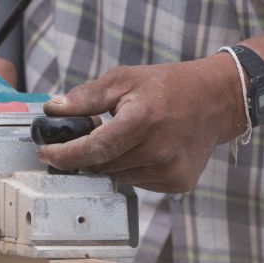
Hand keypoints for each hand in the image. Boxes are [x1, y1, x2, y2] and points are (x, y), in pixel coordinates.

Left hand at [37, 55, 245, 192]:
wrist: (217, 100)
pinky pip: (138, 183)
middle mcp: (158, 151)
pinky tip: (146, 149)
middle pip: (103, 165)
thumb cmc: (167, 86)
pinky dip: (131, 169)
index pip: (94, 148)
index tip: (45, 155)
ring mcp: (170, 170)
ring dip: (111, 162)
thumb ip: (86, 97)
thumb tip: (52, 110)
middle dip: (89, 154)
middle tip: (92, 134)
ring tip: (127, 137)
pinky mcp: (178, 183)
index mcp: (142, 121)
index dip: (65, 155)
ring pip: (118, 177)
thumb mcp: (124, 79)